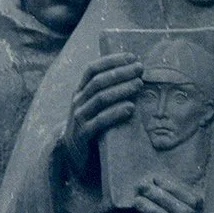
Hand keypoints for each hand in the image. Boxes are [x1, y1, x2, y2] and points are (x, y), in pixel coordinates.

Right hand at [62, 53, 142, 172]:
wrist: (73, 156)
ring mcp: (79, 118)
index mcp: (80, 91)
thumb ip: (107, 91)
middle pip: (99, 81)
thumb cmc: (92, 126)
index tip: (132, 57)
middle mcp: (77, 102)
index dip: (112, 60)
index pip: (92, 69)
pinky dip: (116, 113)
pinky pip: (100, 121)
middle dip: (121, 72)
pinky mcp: (83, 135)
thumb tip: (135, 73)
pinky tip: (131, 108)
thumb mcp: (95, 106)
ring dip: (121, 89)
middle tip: (140, 69)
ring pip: (100, 98)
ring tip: (139, 85)